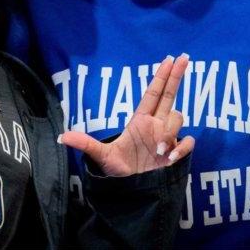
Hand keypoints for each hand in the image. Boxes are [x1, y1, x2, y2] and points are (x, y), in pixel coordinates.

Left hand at [59, 54, 193, 175]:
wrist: (132, 192)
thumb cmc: (119, 171)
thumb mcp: (102, 156)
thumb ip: (85, 143)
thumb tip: (61, 136)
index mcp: (141, 120)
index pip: (153, 93)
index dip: (161, 76)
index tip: (169, 58)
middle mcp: (156, 125)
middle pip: (169, 94)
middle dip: (177, 76)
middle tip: (184, 57)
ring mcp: (167, 138)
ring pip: (177, 118)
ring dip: (170, 131)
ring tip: (159, 151)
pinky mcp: (176, 154)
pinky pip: (188, 141)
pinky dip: (183, 147)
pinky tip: (171, 157)